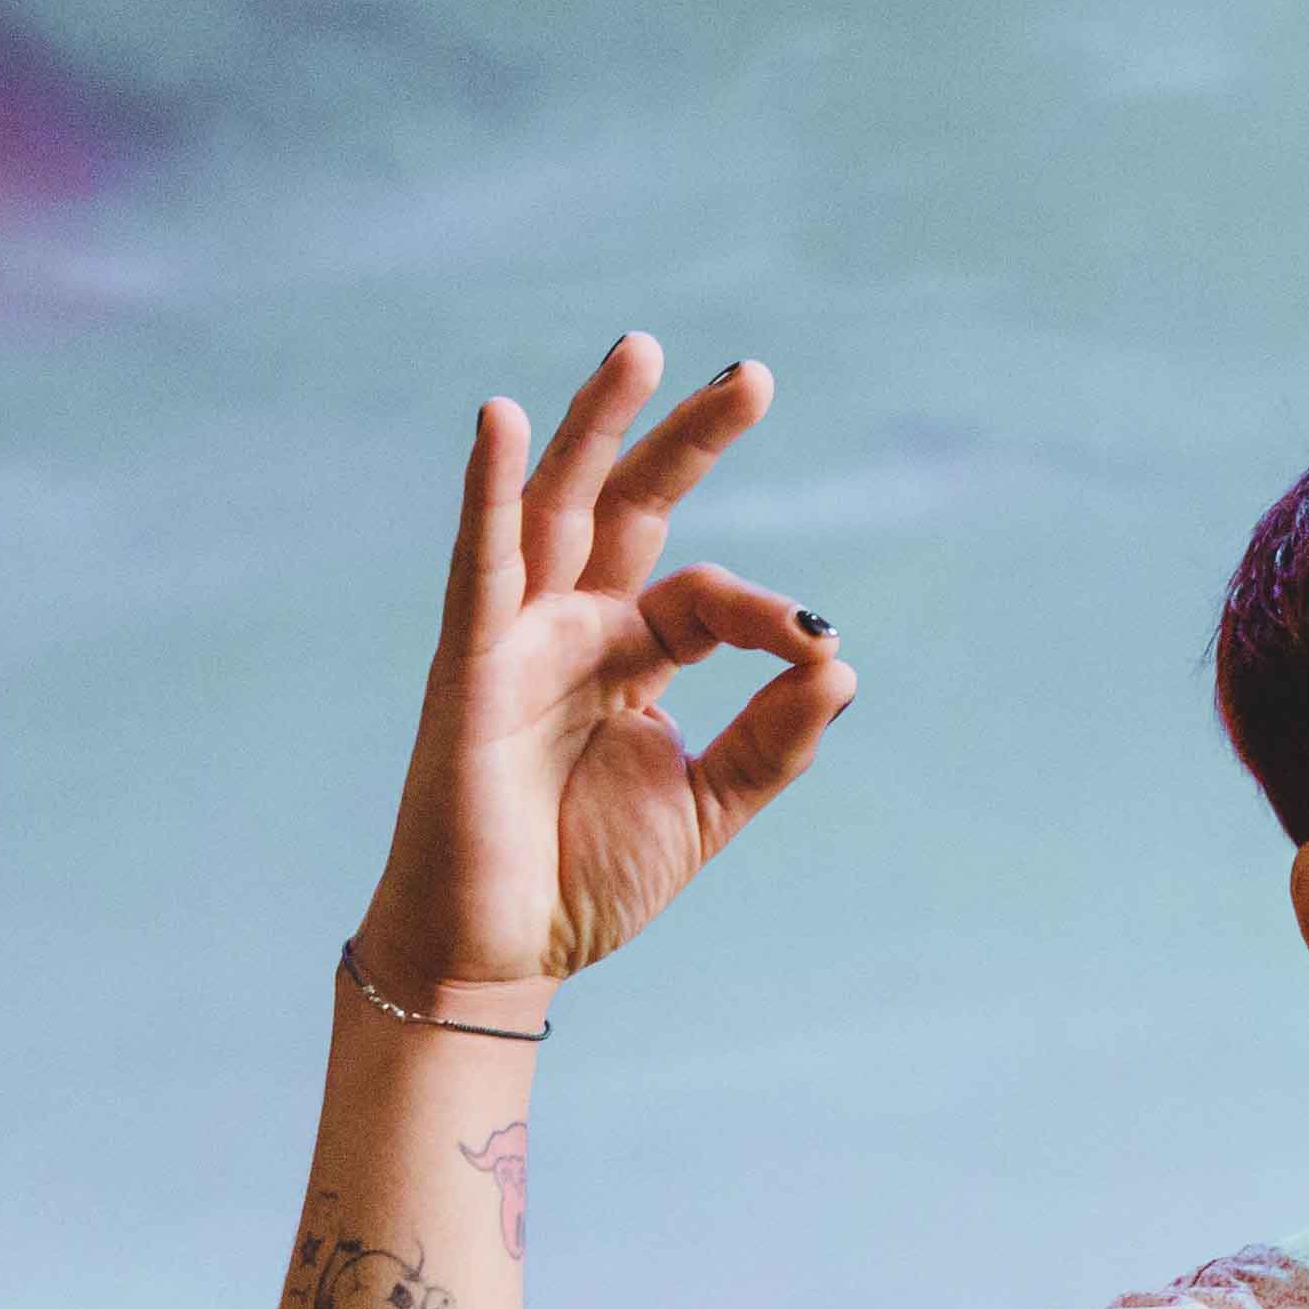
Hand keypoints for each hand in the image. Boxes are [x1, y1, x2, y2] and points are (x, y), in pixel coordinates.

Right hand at [353, 332, 858, 999]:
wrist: (500, 956)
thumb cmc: (584, 881)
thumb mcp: (705, 809)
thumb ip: (773, 743)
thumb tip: (838, 662)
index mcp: (629, 659)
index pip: (706, 597)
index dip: (765, 613)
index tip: (815, 647)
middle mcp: (572, 630)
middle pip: (631, 508)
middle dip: (687, 439)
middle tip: (753, 376)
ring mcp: (517, 639)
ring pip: (558, 508)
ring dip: (597, 427)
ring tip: (642, 352)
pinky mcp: (470, 667)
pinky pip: (481, 566)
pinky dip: (490, 493)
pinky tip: (501, 422)